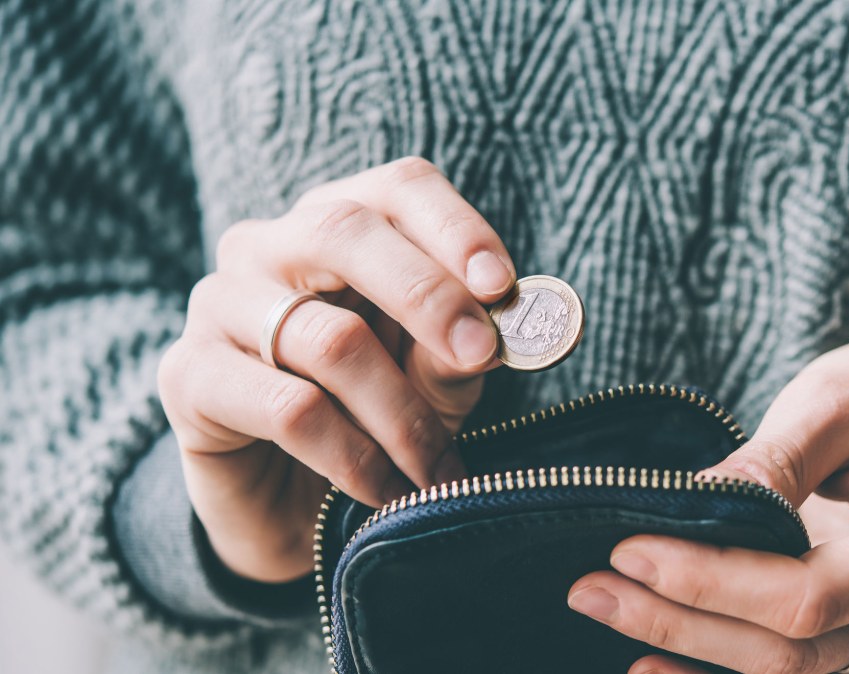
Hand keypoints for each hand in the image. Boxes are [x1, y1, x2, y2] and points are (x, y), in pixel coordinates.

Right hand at [156, 157, 514, 582]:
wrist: (294, 514)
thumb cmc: (376, 420)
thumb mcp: (434, 380)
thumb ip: (459, 349)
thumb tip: (496, 334)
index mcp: (341, 224)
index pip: (399, 187)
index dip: (455, 228)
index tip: (501, 286)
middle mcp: (269, 245)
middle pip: (346, 230)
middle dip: (428, 295)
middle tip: (481, 356)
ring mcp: (217, 303)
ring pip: (329, 338)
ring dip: (402, 415)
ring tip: (439, 470)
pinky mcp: (187, 375)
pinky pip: (289, 409)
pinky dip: (354, 457)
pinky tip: (384, 490)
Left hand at [567, 320, 848, 672]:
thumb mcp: (840, 396)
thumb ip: (774, 460)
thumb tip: (690, 505)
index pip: (816, 594)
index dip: (714, 582)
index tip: (632, 549)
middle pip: (796, 648)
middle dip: (684, 620)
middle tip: (590, 587)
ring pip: (790, 670)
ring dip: (691, 646)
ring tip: (605, 607)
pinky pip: (797, 669)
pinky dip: (719, 669)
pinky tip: (651, 664)